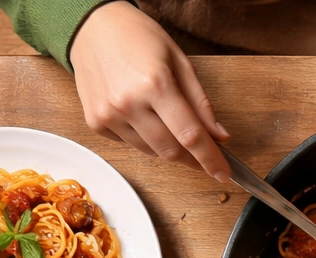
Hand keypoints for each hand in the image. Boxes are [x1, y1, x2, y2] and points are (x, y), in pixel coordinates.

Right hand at [70, 2, 229, 180]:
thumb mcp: (179, 61)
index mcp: (154, 84)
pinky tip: (141, 114)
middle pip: (171, 151)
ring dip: (168, 146)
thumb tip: (220, 136)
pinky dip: (144, 138)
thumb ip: (201, 103)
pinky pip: (130, 144)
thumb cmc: (138, 37)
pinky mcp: (95, 122)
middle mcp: (128, 103)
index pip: (190, 135)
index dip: (211, 159)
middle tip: (203, 153)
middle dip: (192, 158)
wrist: (92, 26)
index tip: (223, 173)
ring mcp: (108, 115)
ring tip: (167, 120)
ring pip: (151, 152)